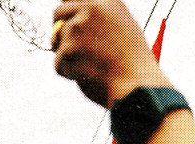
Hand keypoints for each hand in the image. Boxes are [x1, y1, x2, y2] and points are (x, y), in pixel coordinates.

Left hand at [53, 0, 169, 107]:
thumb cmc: (133, 62)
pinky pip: (58, 62)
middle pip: (58, 13)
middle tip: (72, 48)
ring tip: (92, 67)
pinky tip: (88, 76)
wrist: (137, 84)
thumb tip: (74, 18)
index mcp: (105, 0)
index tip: (66, 20)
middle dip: (61, 31)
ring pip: (57, 41)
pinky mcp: (69, 48)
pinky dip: (69, 72)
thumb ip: (99, 18)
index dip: (68, 11)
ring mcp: (78, 27)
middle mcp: (90, 8)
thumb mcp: (122, 27)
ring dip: (68, 57)